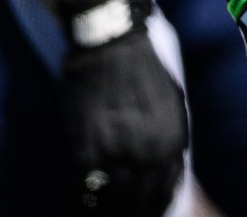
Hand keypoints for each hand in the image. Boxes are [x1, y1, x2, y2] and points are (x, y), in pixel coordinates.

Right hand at [58, 0, 187, 214]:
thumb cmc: (145, 70)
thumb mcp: (173, 103)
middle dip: (131, 213)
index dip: (155, 206)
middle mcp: (148, 152)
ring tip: (95, 215)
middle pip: (139, 199)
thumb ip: (170, 137)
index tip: (148, 213)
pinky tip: (73, 207)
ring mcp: (117, 152)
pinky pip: (83, 186)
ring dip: (103, 211)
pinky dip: (78, 201)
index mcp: (172, 142)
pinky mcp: (87, 147)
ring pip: (111, 197)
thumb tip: (168, 168)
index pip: (166, 189)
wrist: (114, 46)